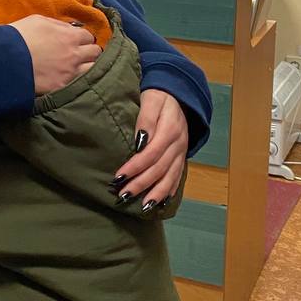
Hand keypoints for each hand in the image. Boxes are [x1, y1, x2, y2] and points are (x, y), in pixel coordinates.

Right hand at [10, 15, 100, 94]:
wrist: (4, 60)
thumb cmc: (19, 36)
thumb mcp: (38, 20)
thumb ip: (58, 25)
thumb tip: (70, 28)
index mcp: (70, 36)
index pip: (88, 36)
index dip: (82, 38)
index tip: (77, 41)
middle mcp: (75, 54)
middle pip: (95, 53)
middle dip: (89, 52)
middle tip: (79, 55)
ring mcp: (70, 72)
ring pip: (93, 69)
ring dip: (88, 67)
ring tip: (78, 69)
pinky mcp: (62, 87)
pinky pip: (79, 84)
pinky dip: (77, 81)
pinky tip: (71, 80)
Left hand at [114, 89, 188, 208]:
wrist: (180, 93)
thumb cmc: (160, 96)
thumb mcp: (151, 100)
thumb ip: (146, 119)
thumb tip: (139, 140)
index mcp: (169, 131)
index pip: (150, 154)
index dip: (134, 167)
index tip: (118, 177)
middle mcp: (178, 144)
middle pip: (159, 169)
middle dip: (141, 184)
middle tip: (124, 195)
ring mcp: (181, 151)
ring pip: (170, 177)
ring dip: (157, 193)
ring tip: (144, 207)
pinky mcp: (182, 155)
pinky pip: (178, 176)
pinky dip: (170, 190)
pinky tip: (161, 202)